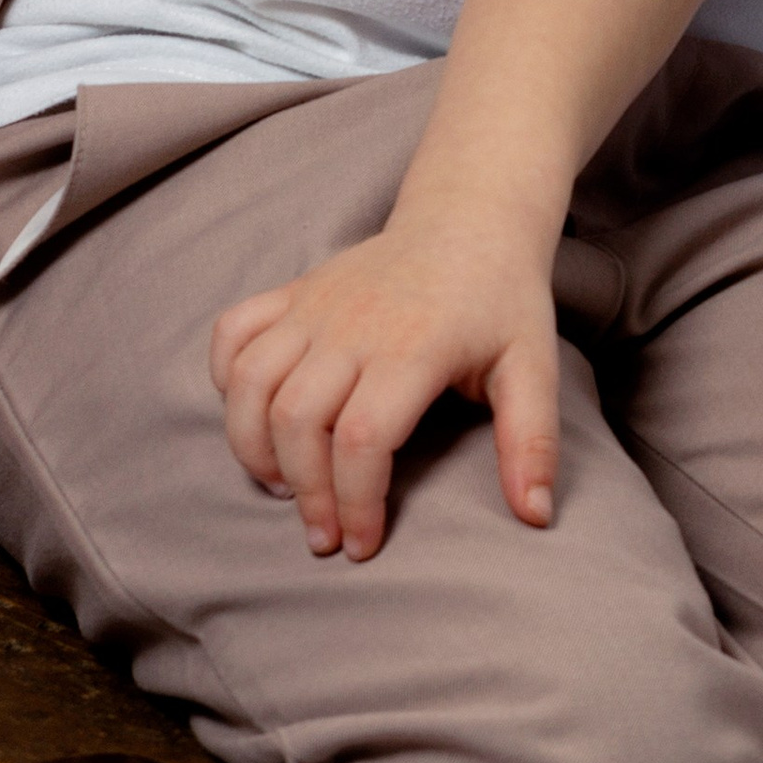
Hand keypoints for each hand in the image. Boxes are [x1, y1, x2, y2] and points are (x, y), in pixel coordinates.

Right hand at [210, 203, 562, 563]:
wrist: (469, 217)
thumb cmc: (501, 300)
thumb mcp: (533, 366)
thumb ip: (532, 442)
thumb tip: (535, 517)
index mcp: (414, 345)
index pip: (364, 438)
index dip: (356, 502)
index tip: (363, 545)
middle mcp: (353, 323)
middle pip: (298, 419)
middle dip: (304, 491)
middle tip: (325, 534)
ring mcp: (315, 304)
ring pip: (252, 381)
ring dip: (253, 446)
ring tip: (283, 488)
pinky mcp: (293, 291)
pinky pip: (233, 332)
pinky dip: (227, 380)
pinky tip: (255, 418)